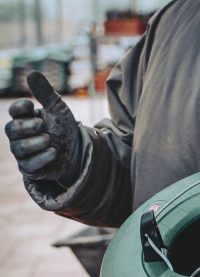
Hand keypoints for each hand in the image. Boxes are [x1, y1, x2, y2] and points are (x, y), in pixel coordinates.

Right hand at [5, 71, 79, 185]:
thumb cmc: (64, 129)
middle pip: (11, 130)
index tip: (31, 105)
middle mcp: (20, 136)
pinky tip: (54, 152)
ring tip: (49, 139)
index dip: (19, 108)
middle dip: (26, 127)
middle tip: (42, 124)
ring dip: (34, 143)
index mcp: (25, 118)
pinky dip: (42, 158)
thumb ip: (45, 93)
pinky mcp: (30, 168)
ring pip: (18, 148)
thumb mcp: (58, 109)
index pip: (14, 112)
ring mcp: (23, 153)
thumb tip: (32, 73)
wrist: (77, 152)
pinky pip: (28, 164)